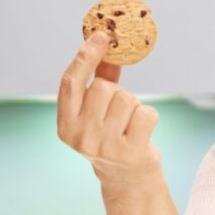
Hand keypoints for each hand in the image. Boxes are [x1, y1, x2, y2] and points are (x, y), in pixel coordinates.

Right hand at [57, 31, 160, 185]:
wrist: (127, 178)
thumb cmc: (112, 136)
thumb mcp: (97, 112)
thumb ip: (99, 79)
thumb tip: (106, 43)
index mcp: (66, 125)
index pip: (71, 82)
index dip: (85, 56)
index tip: (101, 36)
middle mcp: (81, 136)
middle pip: (103, 88)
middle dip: (116, 93)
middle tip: (117, 113)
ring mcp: (105, 146)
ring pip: (127, 99)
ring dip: (134, 106)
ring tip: (128, 124)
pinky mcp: (130, 152)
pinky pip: (146, 113)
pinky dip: (149, 117)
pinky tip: (141, 132)